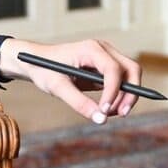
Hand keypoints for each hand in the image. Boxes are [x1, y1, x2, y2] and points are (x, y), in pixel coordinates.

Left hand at [12, 38, 140, 123]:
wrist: (36, 61)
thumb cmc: (44, 69)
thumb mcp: (57, 87)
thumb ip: (79, 103)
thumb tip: (101, 119)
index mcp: (91, 49)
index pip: (113, 69)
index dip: (113, 91)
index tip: (104, 111)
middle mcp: (103, 50)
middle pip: (131, 69)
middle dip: (130, 93)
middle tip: (121, 114)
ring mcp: (106, 57)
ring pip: (129, 76)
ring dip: (125, 97)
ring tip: (107, 113)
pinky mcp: (105, 68)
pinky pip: (121, 82)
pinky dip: (118, 97)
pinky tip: (105, 109)